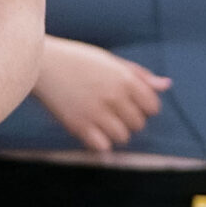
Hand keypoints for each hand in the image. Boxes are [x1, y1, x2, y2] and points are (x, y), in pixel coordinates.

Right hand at [32, 39, 168, 152]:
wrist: (39, 62)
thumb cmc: (76, 59)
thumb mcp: (109, 60)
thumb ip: (139, 74)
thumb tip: (166, 85)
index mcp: (125, 79)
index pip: (152, 107)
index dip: (143, 107)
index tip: (128, 103)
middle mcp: (114, 96)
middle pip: (138, 124)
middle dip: (128, 120)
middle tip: (110, 111)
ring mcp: (96, 112)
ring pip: (122, 137)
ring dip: (114, 132)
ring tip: (100, 121)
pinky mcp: (78, 125)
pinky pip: (102, 146)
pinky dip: (99, 143)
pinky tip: (90, 131)